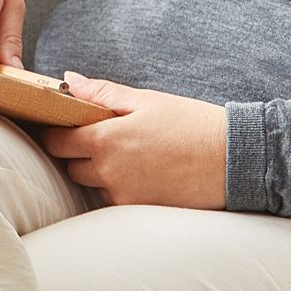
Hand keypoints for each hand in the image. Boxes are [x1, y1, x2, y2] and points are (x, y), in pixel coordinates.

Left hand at [33, 70, 227, 208]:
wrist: (233, 160)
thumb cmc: (192, 124)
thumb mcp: (147, 100)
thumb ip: (102, 92)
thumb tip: (68, 79)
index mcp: (106, 140)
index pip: (56, 142)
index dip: (56, 132)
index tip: (65, 125)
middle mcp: (109, 173)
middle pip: (70, 167)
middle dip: (79, 153)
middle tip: (103, 138)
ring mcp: (122, 196)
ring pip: (93, 185)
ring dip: (100, 172)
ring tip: (131, 155)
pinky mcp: (138, 211)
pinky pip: (114, 200)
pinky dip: (121, 187)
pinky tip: (144, 172)